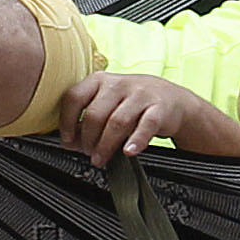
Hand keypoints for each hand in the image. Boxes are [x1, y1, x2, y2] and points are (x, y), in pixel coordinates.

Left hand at [55, 70, 219, 168]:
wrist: (172, 100)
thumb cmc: (132, 104)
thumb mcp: (108, 104)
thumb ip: (87, 121)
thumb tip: (69, 142)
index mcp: (100, 80)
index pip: (74, 97)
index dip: (67, 121)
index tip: (67, 139)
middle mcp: (119, 84)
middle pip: (95, 114)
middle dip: (88, 139)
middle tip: (88, 154)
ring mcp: (140, 94)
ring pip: (117, 122)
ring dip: (106, 145)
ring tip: (101, 159)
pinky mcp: (159, 108)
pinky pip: (146, 125)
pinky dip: (135, 141)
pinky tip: (128, 152)